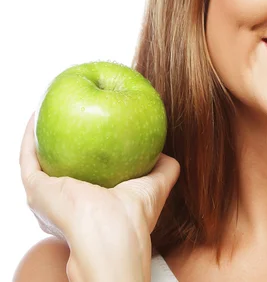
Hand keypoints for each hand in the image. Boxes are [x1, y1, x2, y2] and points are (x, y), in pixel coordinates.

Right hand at [19, 112, 179, 281]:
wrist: (112, 232)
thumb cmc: (136, 213)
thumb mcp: (157, 184)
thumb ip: (164, 167)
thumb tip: (164, 150)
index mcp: (92, 203)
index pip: (87, 172)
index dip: (89, 149)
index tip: (94, 123)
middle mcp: (66, 202)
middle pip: (60, 165)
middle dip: (60, 140)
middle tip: (67, 111)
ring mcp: (48, 198)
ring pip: (38, 160)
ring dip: (39, 135)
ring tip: (46, 106)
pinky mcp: (36, 191)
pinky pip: (28, 158)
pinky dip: (30, 136)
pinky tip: (37, 115)